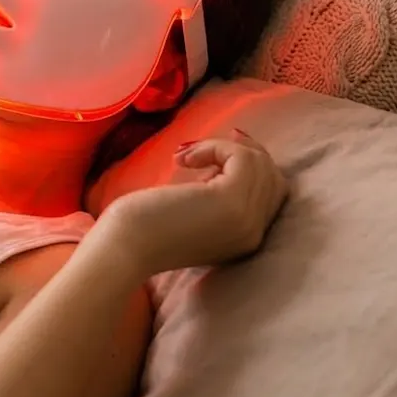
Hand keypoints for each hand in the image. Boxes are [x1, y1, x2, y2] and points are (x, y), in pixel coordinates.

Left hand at [98, 130, 287, 277]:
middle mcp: (254, 233)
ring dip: (223, 149)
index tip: (219, 152)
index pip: (273, 195)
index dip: (252, 167)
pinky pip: (242, 158)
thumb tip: (226, 159)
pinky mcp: (231, 202)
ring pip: (260, 164)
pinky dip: (215, 147)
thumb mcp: (192, 213)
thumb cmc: (143, 230)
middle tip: (202, 147)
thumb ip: (215, 197)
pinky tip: (184, 159)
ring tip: (186, 157)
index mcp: (246, 240)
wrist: (122, 249)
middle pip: (273, 177)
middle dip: (243, 153)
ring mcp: (246, 220)